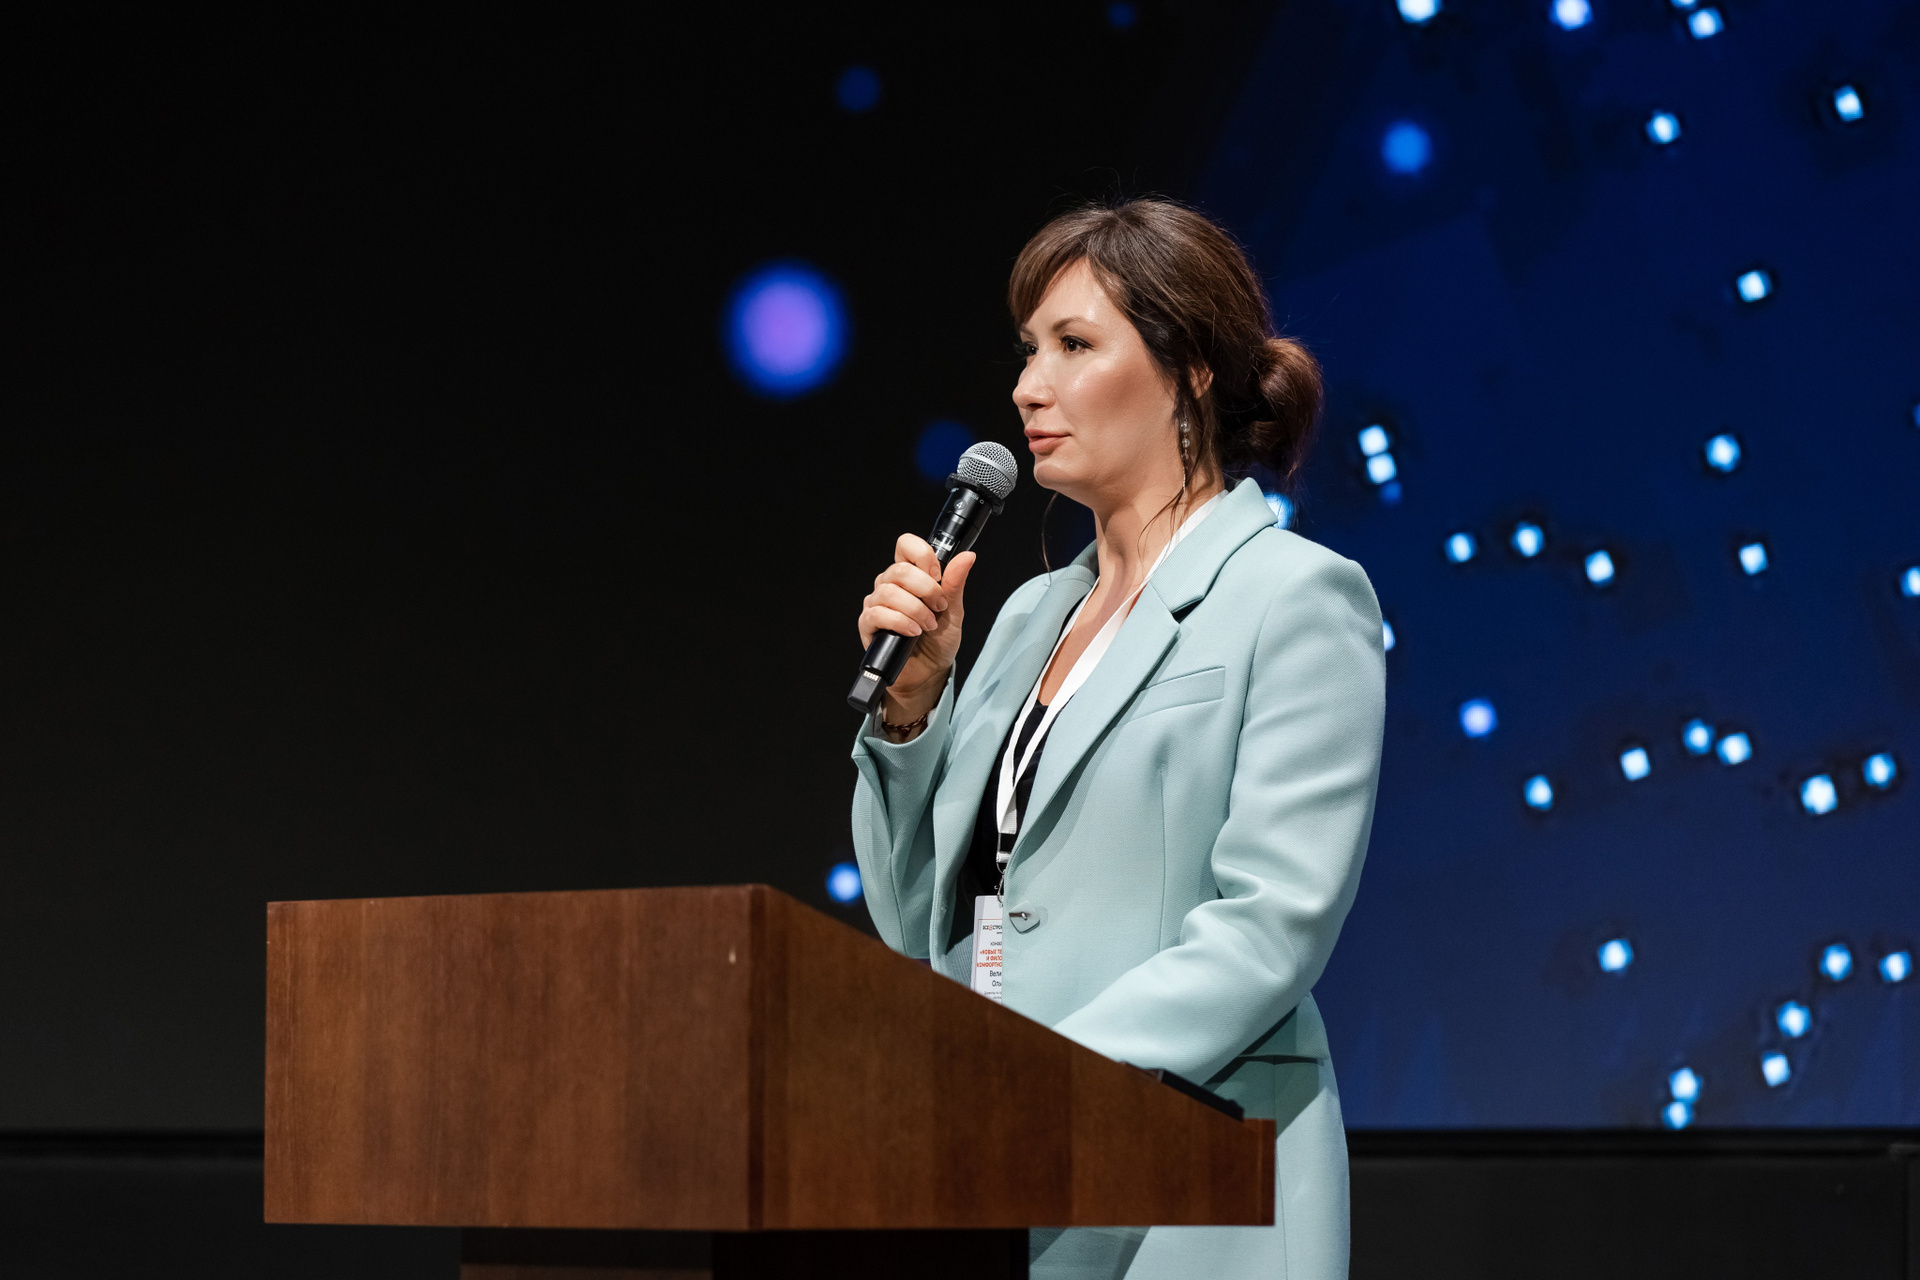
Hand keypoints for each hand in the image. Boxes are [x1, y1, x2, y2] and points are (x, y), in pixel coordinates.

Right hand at [858, 536, 976, 723]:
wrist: (928, 672)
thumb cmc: (937, 641)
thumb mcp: (953, 611)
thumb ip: (955, 583)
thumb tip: (967, 557)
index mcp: (910, 576)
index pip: (905, 546)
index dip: (921, 555)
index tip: (937, 575)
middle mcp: (889, 585)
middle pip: (899, 569)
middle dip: (926, 590)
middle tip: (939, 608)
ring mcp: (876, 603)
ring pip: (889, 592)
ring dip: (915, 610)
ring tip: (927, 625)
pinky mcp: (868, 624)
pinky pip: (877, 613)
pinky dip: (900, 622)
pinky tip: (912, 632)